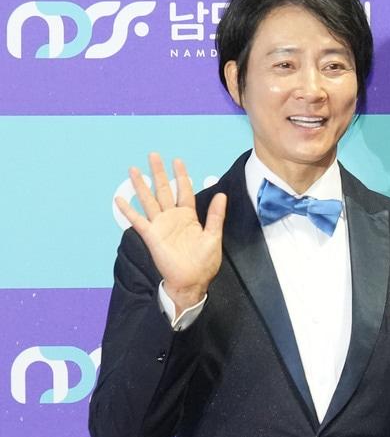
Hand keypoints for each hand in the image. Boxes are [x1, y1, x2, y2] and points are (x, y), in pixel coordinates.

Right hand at [115, 153, 225, 311]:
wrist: (191, 281)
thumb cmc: (204, 262)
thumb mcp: (213, 236)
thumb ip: (216, 215)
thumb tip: (221, 194)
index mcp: (189, 216)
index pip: (184, 191)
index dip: (181, 176)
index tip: (177, 160)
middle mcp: (173, 217)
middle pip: (164, 190)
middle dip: (159, 173)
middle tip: (153, 155)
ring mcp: (160, 225)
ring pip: (149, 200)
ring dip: (142, 185)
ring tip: (134, 169)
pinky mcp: (151, 235)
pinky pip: (138, 220)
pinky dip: (128, 210)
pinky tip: (120, 198)